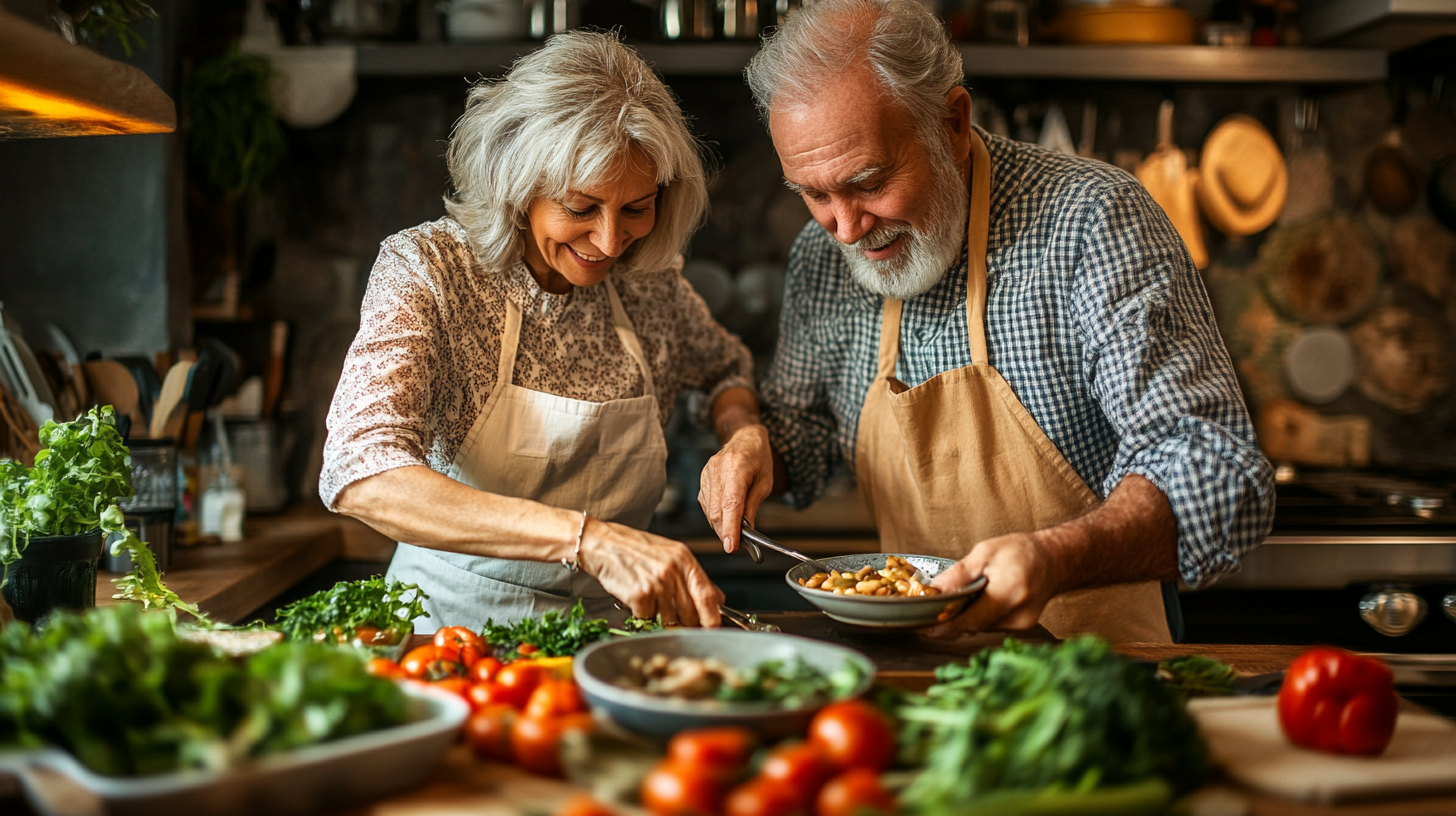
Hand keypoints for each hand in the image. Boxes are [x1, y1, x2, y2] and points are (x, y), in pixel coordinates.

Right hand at [578, 517, 723, 627]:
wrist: (601, 543)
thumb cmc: (633, 549)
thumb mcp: (669, 554)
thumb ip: (692, 577)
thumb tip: (716, 600)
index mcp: (684, 559)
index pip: (708, 595)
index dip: (713, 618)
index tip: (714, 629)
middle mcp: (673, 571)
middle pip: (690, 613)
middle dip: (686, 624)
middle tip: (676, 622)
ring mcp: (657, 583)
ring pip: (669, 619)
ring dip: (660, 619)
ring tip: (649, 601)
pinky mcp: (639, 595)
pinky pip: (647, 619)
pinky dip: (641, 615)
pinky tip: (635, 598)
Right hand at [698, 422, 774, 552]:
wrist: (744, 437)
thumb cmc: (758, 458)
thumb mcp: (764, 482)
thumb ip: (752, 506)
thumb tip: (745, 531)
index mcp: (737, 467)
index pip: (730, 504)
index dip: (730, 528)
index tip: (731, 546)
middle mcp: (718, 469)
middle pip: (717, 510)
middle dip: (724, 532)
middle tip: (736, 545)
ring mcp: (707, 473)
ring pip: (709, 510)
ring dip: (720, 526)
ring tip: (734, 531)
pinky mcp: (702, 478)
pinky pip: (706, 504)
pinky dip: (715, 516)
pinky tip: (725, 518)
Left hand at [922, 531, 1065, 636]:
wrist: (1054, 560)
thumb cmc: (1021, 551)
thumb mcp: (985, 552)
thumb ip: (959, 575)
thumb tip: (933, 590)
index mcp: (1009, 592)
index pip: (969, 620)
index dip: (944, 626)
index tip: (923, 627)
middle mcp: (1017, 614)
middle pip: (972, 626)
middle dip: (951, 619)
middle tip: (931, 611)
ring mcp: (1020, 625)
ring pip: (980, 627)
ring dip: (965, 616)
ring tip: (958, 599)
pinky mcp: (1020, 627)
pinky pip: (990, 625)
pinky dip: (980, 616)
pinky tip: (980, 600)